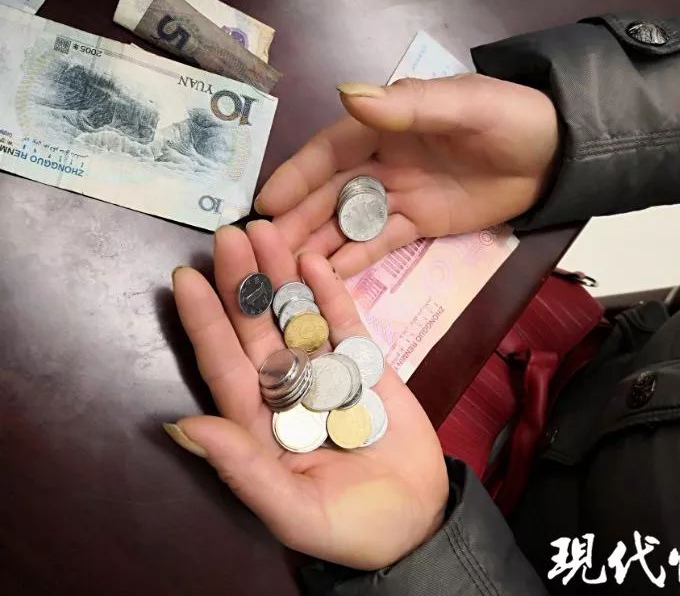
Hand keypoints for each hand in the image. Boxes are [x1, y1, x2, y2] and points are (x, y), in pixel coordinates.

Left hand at [168, 220, 447, 569]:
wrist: (417, 521)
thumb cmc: (351, 527)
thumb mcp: (294, 510)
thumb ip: (242, 469)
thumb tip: (182, 426)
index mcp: (260, 423)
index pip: (225, 366)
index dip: (206, 324)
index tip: (185, 278)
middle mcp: (287, 391)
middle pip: (258, 330)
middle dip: (241, 284)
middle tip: (228, 236)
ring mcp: (328, 375)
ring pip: (297, 318)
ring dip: (281, 276)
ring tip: (267, 231)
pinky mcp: (367, 367)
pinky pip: (345, 324)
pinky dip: (331, 293)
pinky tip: (314, 261)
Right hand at [255, 73, 559, 276]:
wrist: (554, 155)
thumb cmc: (509, 118)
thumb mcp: (462, 105)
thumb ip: (407, 107)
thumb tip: (346, 94)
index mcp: (385, 125)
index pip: (331, 151)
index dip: (298, 176)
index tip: (267, 203)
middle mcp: (382, 160)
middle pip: (330, 192)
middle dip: (297, 218)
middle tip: (265, 249)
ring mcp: (398, 195)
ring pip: (348, 221)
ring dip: (317, 242)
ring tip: (286, 269)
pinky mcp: (418, 224)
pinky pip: (379, 242)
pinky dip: (354, 258)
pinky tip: (328, 276)